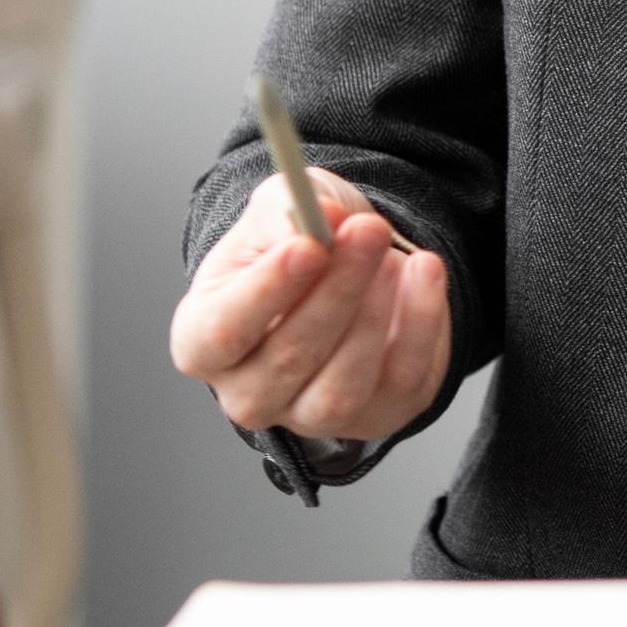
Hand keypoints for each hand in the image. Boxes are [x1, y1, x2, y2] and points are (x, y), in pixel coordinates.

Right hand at [169, 165, 451, 443]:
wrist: (345, 268)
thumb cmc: (293, 245)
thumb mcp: (275, 209)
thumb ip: (285, 211)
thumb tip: (322, 220)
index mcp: (203, 339)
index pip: (222, 333)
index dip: (266, 292)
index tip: (308, 246)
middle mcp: (248, 392)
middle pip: (289, 359)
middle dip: (337, 289)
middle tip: (368, 231)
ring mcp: (310, 415)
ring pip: (343, 387)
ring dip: (376, 313)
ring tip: (393, 256)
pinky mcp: (376, 417)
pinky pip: (403, 380)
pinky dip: (421, 323)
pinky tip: (424, 272)